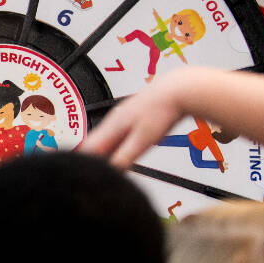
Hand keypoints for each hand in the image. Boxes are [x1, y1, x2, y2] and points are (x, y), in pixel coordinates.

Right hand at [81, 72, 204, 166]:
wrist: (180, 90)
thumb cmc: (162, 109)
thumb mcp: (143, 140)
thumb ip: (124, 157)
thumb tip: (110, 172)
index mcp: (112, 125)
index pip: (88, 147)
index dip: (84, 161)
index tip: (83, 171)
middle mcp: (114, 119)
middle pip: (96, 143)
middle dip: (94, 157)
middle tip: (94, 171)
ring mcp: (124, 117)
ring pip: (108, 138)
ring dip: (107, 151)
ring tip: (109, 163)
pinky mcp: (134, 117)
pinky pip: (119, 133)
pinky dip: (119, 144)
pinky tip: (127, 149)